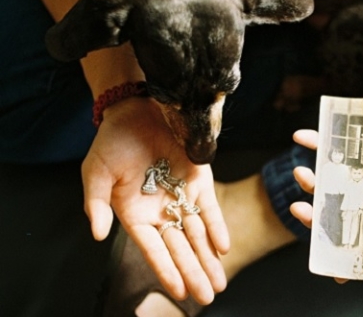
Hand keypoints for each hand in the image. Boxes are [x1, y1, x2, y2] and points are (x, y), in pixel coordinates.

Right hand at [81, 97, 229, 303]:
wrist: (136, 110)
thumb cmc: (112, 143)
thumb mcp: (96, 173)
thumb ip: (95, 204)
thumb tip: (96, 234)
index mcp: (136, 215)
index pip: (154, 249)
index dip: (166, 270)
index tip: (180, 292)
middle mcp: (161, 211)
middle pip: (180, 248)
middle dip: (194, 272)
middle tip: (208, 296)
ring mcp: (182, 196)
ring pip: (198, 234)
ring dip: (209, 259)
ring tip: (220, 283)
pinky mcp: (199, 180)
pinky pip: (209, 208)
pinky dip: (217, 226)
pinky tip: (224, 247)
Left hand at [292, 72, 362, 236]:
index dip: (356, 248)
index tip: (334, 269)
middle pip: (348, 204)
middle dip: (321, 212)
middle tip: (300, 210)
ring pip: (336, 175)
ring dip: (314, 177)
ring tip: (299, 173)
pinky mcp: (361, 136)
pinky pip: (335, 140)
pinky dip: (316, 138)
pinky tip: (300, 136)